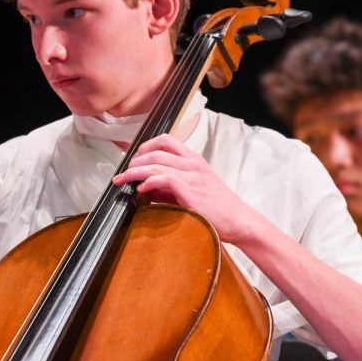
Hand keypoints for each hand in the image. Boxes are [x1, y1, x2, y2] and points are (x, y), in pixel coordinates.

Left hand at [111, 134, 258, 244]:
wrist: (238, 220)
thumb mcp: (194, 189)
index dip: (145, 146)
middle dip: (134, 161)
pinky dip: (149, 182)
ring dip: (135, 172)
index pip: (166, 140)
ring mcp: (193, 176)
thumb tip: (146, 187)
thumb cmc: (218, 207)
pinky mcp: (191, 191)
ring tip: (124, 180)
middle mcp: (193, 163)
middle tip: (123, 173)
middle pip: (156, 151)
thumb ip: (171, 185)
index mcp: (194, 159)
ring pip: (156, 164)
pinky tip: (141, 189)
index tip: (134, 157)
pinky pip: (165, 179)